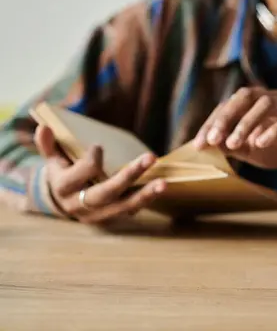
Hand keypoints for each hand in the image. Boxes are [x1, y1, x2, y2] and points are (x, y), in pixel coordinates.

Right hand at [34, 125, 165, 224]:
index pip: (80, 174)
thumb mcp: (52, 160)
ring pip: (123, 206)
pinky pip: (130, 211)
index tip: (99, 147)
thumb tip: (44, 126)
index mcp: (64, 187)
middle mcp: (81, 204)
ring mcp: (97, 214)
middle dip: (129, 176)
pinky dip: (145, 201)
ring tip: (164, 183)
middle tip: (151, 158)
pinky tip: (160, 189)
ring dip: (145, 194)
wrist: (61, 204)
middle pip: (106, 192)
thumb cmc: (61, 174)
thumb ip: (48, 145)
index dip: (91, 162)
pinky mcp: (111, 219)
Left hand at [193, 87, 276, 175]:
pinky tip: (260, 143)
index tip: (199, 145)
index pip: (228, 106)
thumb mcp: (246, 150)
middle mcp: (270, 98)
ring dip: (246, 123)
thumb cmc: (275, 150)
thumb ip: (228, 145)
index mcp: (253, 102)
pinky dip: (272, 130)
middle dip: (227, 117)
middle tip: (214, 139)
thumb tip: (204, 145)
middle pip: (245, 96)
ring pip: (266, 104)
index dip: (212, 124)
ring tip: (233, 144)